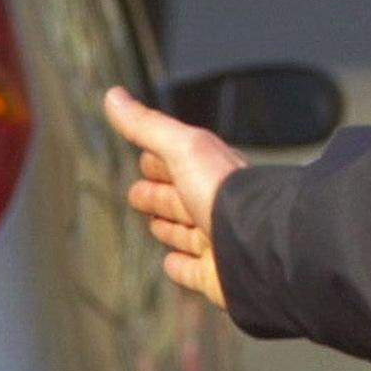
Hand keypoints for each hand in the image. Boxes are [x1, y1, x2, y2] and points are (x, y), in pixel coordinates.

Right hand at [104, 87, 247, 308]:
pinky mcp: (215, 275)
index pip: (178, 160)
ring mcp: (216, 241)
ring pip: (187, 232)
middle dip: (158, 193)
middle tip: (136, 194)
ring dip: (170, 227)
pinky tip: (171, 262)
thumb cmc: (223, 190)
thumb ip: (147, 126)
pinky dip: (181, 266)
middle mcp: (215, 204)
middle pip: (179, 197)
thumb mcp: (181, 147)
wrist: (258, 244)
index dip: (158, 157)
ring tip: (154, 224)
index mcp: (209, 170)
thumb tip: (112, 96)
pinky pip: (194, 270)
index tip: (143, 157)